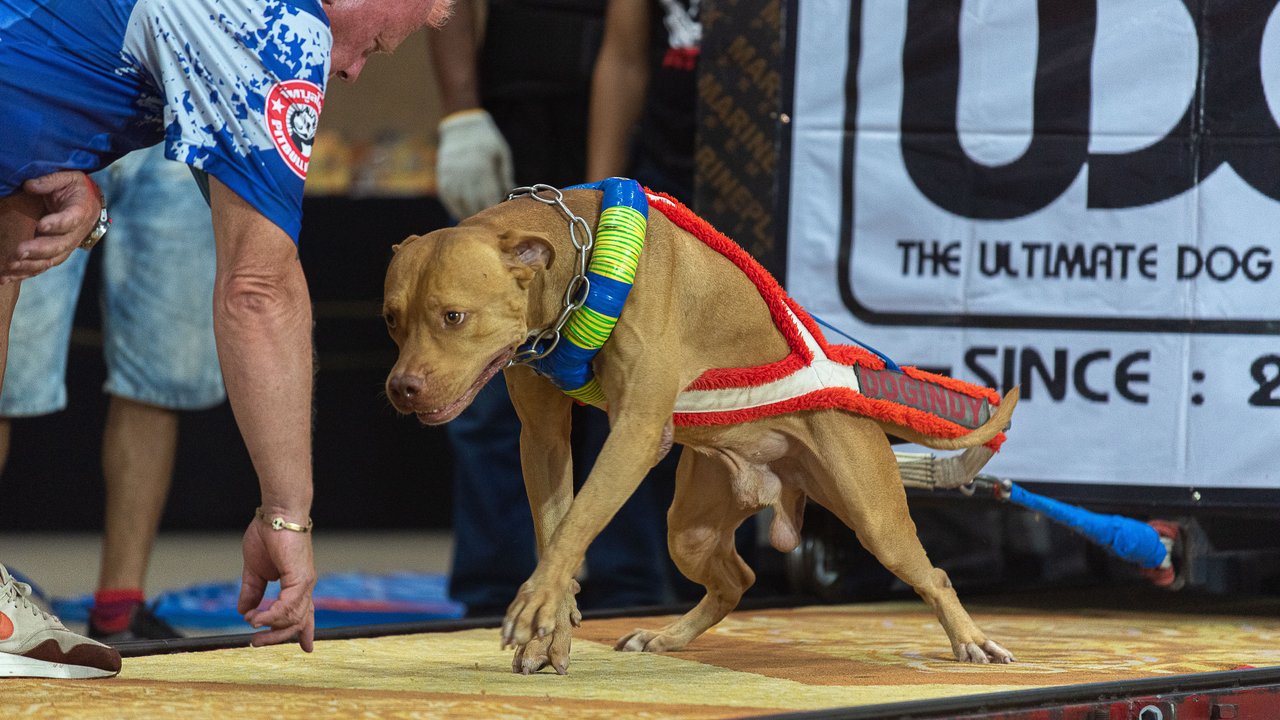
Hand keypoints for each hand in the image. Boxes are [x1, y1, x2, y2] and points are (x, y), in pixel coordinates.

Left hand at [1, 172, 100, 281]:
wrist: (89, 205)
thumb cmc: (75, 189)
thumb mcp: (67, 178)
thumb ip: (50, 181)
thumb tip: (29, 185)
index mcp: (80, 212)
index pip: (70, 220)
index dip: (57, 224)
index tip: (41, 225)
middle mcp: (75, 234)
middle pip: (59, 246)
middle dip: (38, 250)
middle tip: (19, 251)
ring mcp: (66, 247)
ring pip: (50, 260)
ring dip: (29, 265)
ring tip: (10, 266)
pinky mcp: (56, 254)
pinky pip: (41, 267)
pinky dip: (24, 273)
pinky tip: (6, 277)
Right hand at [238, 514, 316, 651]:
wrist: (276, 514)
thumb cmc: (268, 534)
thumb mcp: (254, 570)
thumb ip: (251, 591)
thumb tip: (244, 611)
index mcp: (297, 585)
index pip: (304, 613)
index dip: (305, 632)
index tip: (306, 648)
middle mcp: (305, 586)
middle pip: (298, 622)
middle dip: (278, 637)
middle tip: (256, 643)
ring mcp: (305, 583)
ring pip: (294, 618)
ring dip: (271, 627)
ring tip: (252, 625)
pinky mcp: (300, 577)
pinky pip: (289, 606)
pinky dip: (272, 615)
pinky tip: (258, 618)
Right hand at [435, 109, 513, 219]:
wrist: (461, 125)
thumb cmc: (487, 140)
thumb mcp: (502, 154)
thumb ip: (505, 176)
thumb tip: (510, 197)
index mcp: (482, 165)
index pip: (488, 195)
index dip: (494, 210)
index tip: (501, 219)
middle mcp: (464, 170)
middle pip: (474, 201)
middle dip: (483, 215)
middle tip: (491, 226)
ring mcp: (451, 173)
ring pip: (459, 202)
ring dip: (468, 214)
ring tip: (477, 223)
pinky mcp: (442, 176)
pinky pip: (447, 197)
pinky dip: (455, 208)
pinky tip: (463, 214)